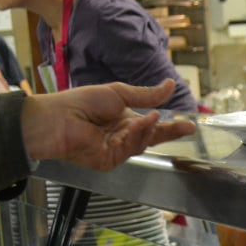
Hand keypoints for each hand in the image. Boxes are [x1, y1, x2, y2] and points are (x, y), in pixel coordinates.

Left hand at [20, 79, 194, 169]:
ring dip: (149, 130)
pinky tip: (134, 125)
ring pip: (142, 144)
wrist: (56, 118)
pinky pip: (129, 150)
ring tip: (153, 117)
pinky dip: (134, 136)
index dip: (170, 125)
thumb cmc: (81, 102)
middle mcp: (121, 136)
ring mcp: (116, 150)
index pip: (152, 125)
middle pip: (152, 137)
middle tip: (188, 128)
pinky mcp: (108, 161)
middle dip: (169, 132)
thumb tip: (170, 84)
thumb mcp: (119, 93)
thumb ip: (146, 95)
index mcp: (124, 120)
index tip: (189, 123)